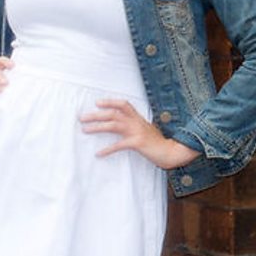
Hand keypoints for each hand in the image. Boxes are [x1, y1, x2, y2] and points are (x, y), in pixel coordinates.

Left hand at [79, 98, 200, 168]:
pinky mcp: (138, 143)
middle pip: (114, 114)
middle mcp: (137, 122)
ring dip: (97, 127)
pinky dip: (108, 149)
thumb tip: (122, 127)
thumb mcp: (147, 131)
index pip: (124, 104)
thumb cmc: (158, 143)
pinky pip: (119, 145)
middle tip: (82, 118)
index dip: (110, 102)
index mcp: (139, 119)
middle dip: (97, 115)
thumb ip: (136, 127)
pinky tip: (99, 153)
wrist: (173, 151)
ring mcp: (137, 131)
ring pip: (114, 125)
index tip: (97, 103)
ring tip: (85, 130)